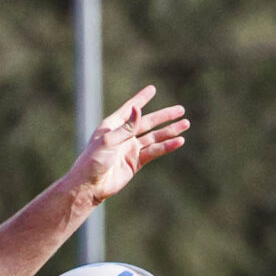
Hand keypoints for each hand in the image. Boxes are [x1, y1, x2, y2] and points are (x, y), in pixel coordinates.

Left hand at [68, 85, 188, 206]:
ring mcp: (129, 149)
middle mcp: (122, 136)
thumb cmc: (92, 162)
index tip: (152, 89)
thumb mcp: (108, 142)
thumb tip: (137, 109)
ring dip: (169, 131)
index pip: (130, 110)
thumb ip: (125, 127)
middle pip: (147, 123)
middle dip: (164, 116)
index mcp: (112, 127)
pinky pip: (154, 152)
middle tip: (181, 109)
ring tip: (186, 124)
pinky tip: (179, 141)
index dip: (141, 99)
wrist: (89, 186)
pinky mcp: (134, 162)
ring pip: (154, 137)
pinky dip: (166, 147)